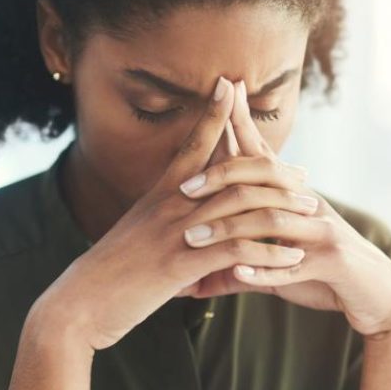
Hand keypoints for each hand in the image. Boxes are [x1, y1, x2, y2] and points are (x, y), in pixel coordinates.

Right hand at [32, 77, 314, 352]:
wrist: (79, 304)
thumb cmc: (110, 270)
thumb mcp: (137, 232)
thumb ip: (162, 215)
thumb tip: (183, 210)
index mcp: (161, 193)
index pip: (191, 142)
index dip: (212, 112)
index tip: (230, 85)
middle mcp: (171, 205)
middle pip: (233, 173)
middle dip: (274, 170)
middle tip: (304, 174)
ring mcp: (177, 233)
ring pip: (243, 209)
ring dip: (283, 210)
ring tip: (312, 213)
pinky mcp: (182, 265)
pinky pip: (238, 252)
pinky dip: (270, 254)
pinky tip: (293, 259)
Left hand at [173, 79, 390, 338]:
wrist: (380, 294)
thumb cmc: (325, 275)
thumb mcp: (281, 264)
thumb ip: (242, 265)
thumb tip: (199, 280)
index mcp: (297, 198)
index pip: (263, 156)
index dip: (243, 124)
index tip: (222, 90)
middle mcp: (310, 206)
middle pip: (264, 179)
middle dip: (223, 177)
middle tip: (184, 187)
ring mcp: (322, 233)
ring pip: (272, 222)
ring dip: (230, 231)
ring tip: (194, 239)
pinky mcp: (333, 263)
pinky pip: (294, 265)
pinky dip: (264, 269)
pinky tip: (238, 270)